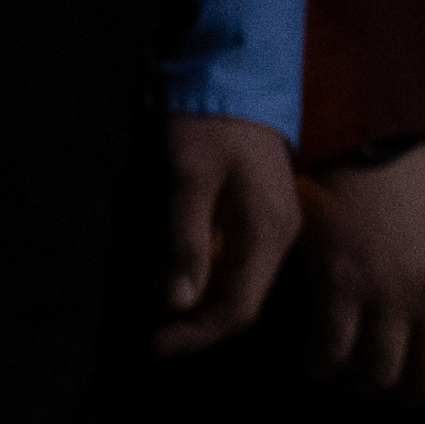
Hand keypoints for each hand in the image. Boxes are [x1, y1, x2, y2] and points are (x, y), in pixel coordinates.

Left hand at [155, 109, 301, 355]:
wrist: (233, 76)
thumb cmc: (204, 127)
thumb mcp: (184, 181)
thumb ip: (182, 242)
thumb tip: (175, 304)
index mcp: (266, 231)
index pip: (236, 309)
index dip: (192, 336)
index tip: (150, 347)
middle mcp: (279, 236)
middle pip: (239, 304)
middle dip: (190, 326)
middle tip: (145, 336)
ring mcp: (275, 226)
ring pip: (237, 286)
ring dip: (194, 305)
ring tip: (152, 307)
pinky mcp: (261, 215)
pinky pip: (234, 264)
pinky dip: (201, 279)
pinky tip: (174, 274)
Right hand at [296, 140, 424, 415]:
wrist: (374, 144)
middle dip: (410, 396)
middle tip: (393, 388)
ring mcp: (388, 295)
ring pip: (377, 378)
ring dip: (362, 384)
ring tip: (353, 370)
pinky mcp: (339, 289)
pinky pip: (330, 358)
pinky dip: (323, 367)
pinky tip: (320, 358)